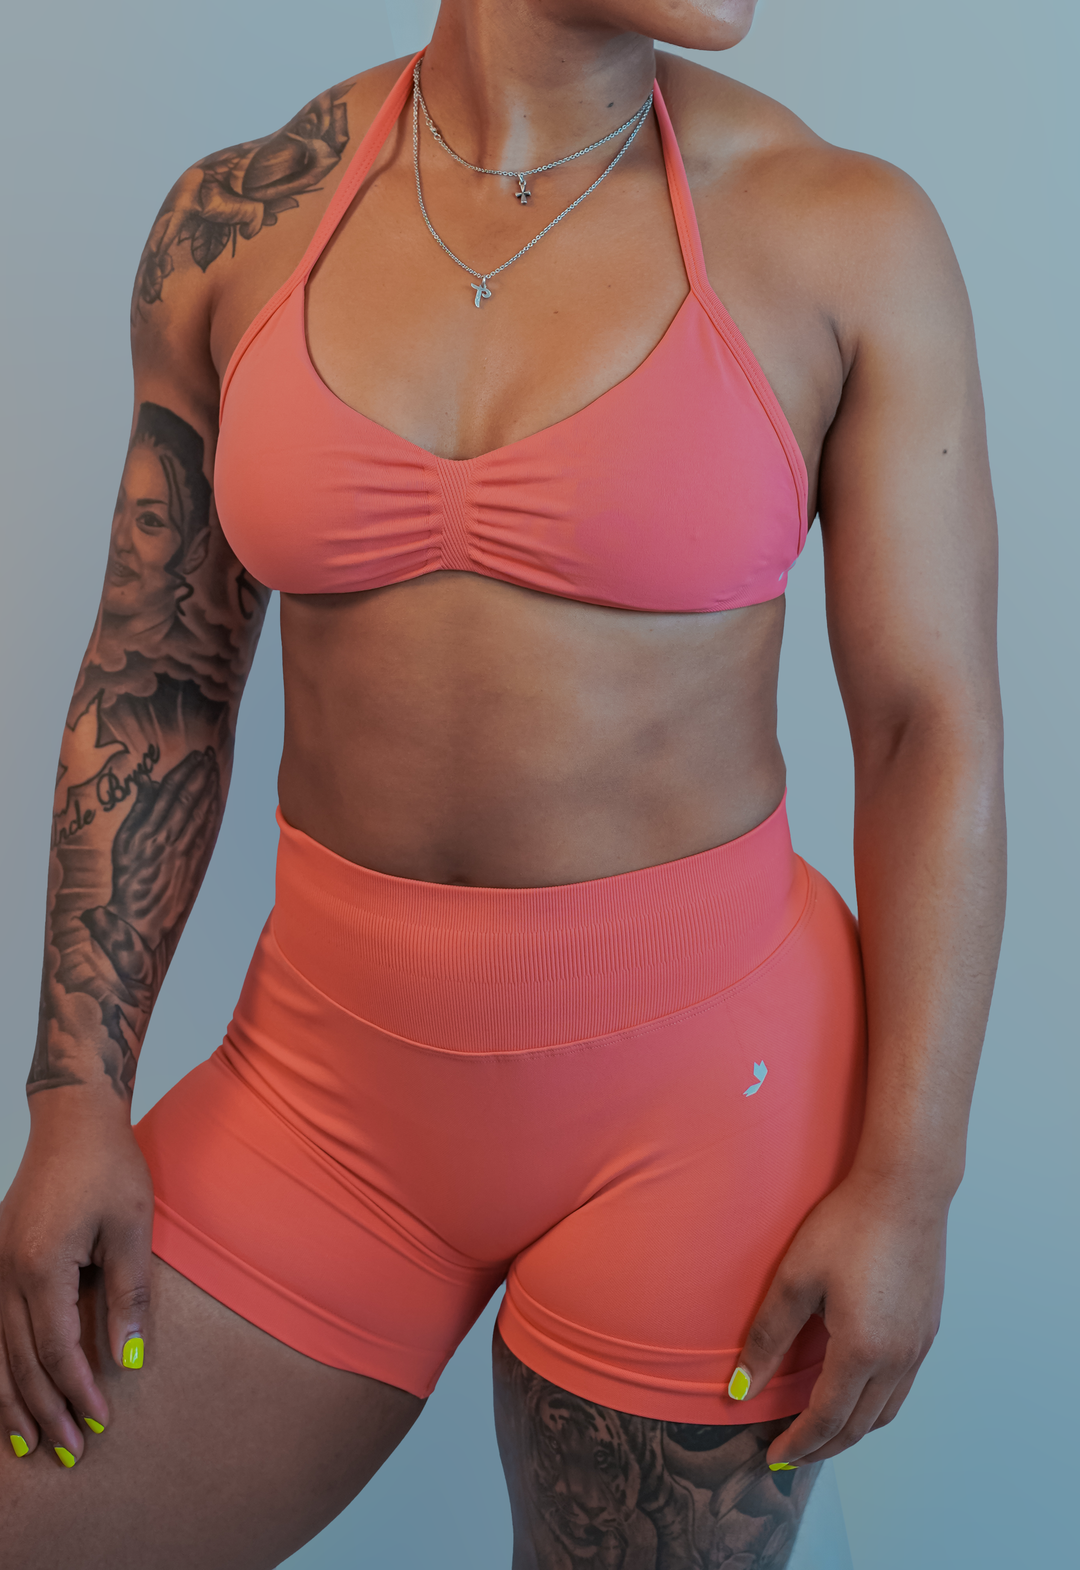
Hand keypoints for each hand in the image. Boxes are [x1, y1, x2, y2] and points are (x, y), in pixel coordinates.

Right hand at [0, 1100, 152, 1463]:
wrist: (73, 1121)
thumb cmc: (109, 1167)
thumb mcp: (132, 1229)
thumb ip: (129, 1296)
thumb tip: (129, 1360)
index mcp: (41, 1265)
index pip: (56, 1349)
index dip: (78, 1391)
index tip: (100, 1424)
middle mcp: (4, 1272)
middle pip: (19, 1361)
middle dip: (46, 1411)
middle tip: (71, 1455)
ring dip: (12, 1401)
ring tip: (31, 1445)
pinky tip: (7, 1396)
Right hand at [104, 748, 219, 952]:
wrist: (137, 919)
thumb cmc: (126, 877)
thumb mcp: (123, 843)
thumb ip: (137, 811)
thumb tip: (149, 782)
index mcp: (145, 832)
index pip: (169, 795)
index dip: (184, 772)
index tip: (195, 756)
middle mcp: (165, 840)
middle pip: (187, 800)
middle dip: (200, 775)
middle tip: (211, 755)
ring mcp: (181, 852)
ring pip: (200, 814)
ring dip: (209, 790)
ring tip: (214, 770)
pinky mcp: (193, 864)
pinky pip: (206, 832)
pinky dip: (213, 813)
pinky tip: (217, 799)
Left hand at [733, 1170, 947, 1466]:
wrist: (905, 1189)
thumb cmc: (848, 1226)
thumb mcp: (795, 1279)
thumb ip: (769, 1338)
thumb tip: (740, 1389)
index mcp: (862, 1351)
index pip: (826, 1419)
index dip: (798, 1443)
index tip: (774, 1456)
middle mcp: (898, 1359)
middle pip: (859, 1426)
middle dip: (824, 1446)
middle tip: (792, 1452)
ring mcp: (919, 1345)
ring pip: (886, 1412)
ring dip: (853, 1429)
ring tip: (821, 1429)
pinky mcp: (928, 1328)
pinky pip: (903, 1387)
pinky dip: (876, 1404)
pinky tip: (857, 1389)